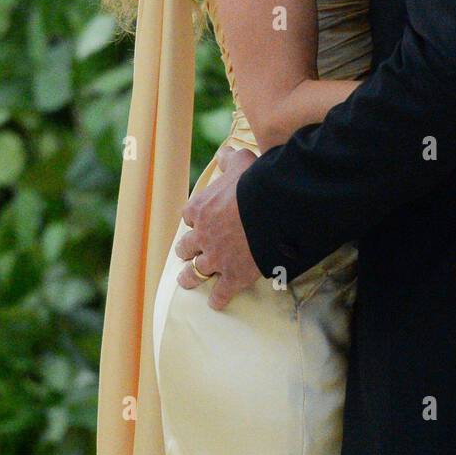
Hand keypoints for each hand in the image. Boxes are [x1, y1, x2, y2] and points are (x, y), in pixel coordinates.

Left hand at [175, 145, 259, 308]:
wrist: (270, 211)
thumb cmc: (255, 183)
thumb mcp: (242, 163)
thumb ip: (230, 159)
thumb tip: (224, 152)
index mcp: (200, 209)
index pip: (188, 216)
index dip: (194, 218)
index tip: (198, 220)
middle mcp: (202, 236)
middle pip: (185, 247)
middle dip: (187, 250)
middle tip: (189, 251)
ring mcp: (216, 259)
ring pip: (194, 273)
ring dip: (190, 277)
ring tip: (187, 280)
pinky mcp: (232, 277)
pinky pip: (219, 294)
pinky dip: (217, 299)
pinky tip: (216, 302)